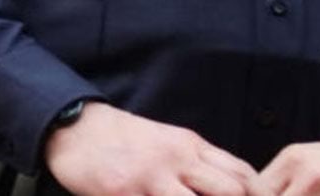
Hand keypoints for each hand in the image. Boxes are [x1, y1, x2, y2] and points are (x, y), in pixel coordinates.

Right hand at [44, 102, 272, 195]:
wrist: (76, 129)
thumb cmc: (125, 140)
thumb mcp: (168, 142)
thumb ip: (199, 164)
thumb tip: (233, 190)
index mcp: (191, 146)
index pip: (243, 174)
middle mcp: (178, 160)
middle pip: (232, 191)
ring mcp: (152, 178)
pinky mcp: (126, 193)